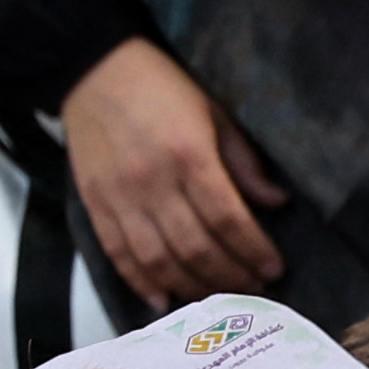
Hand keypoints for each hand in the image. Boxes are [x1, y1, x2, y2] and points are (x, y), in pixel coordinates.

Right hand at [54, 37, 290, 300]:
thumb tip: (276, 203)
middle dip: (230, 275)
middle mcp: (153, 182)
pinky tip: (164, 299)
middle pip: (196, 247)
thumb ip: (243, 162)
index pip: (227, 218)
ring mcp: (120, 197)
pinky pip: (119, 255)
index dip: (254, 250)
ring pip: (159, 260)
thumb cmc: (161, 87)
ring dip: (192, 286)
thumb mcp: (214, 113)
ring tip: (217, 295)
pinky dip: (141, 282)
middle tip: (253, 288)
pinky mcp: (95, 205)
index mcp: (188, 154)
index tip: (274, 267)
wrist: (92, 70)